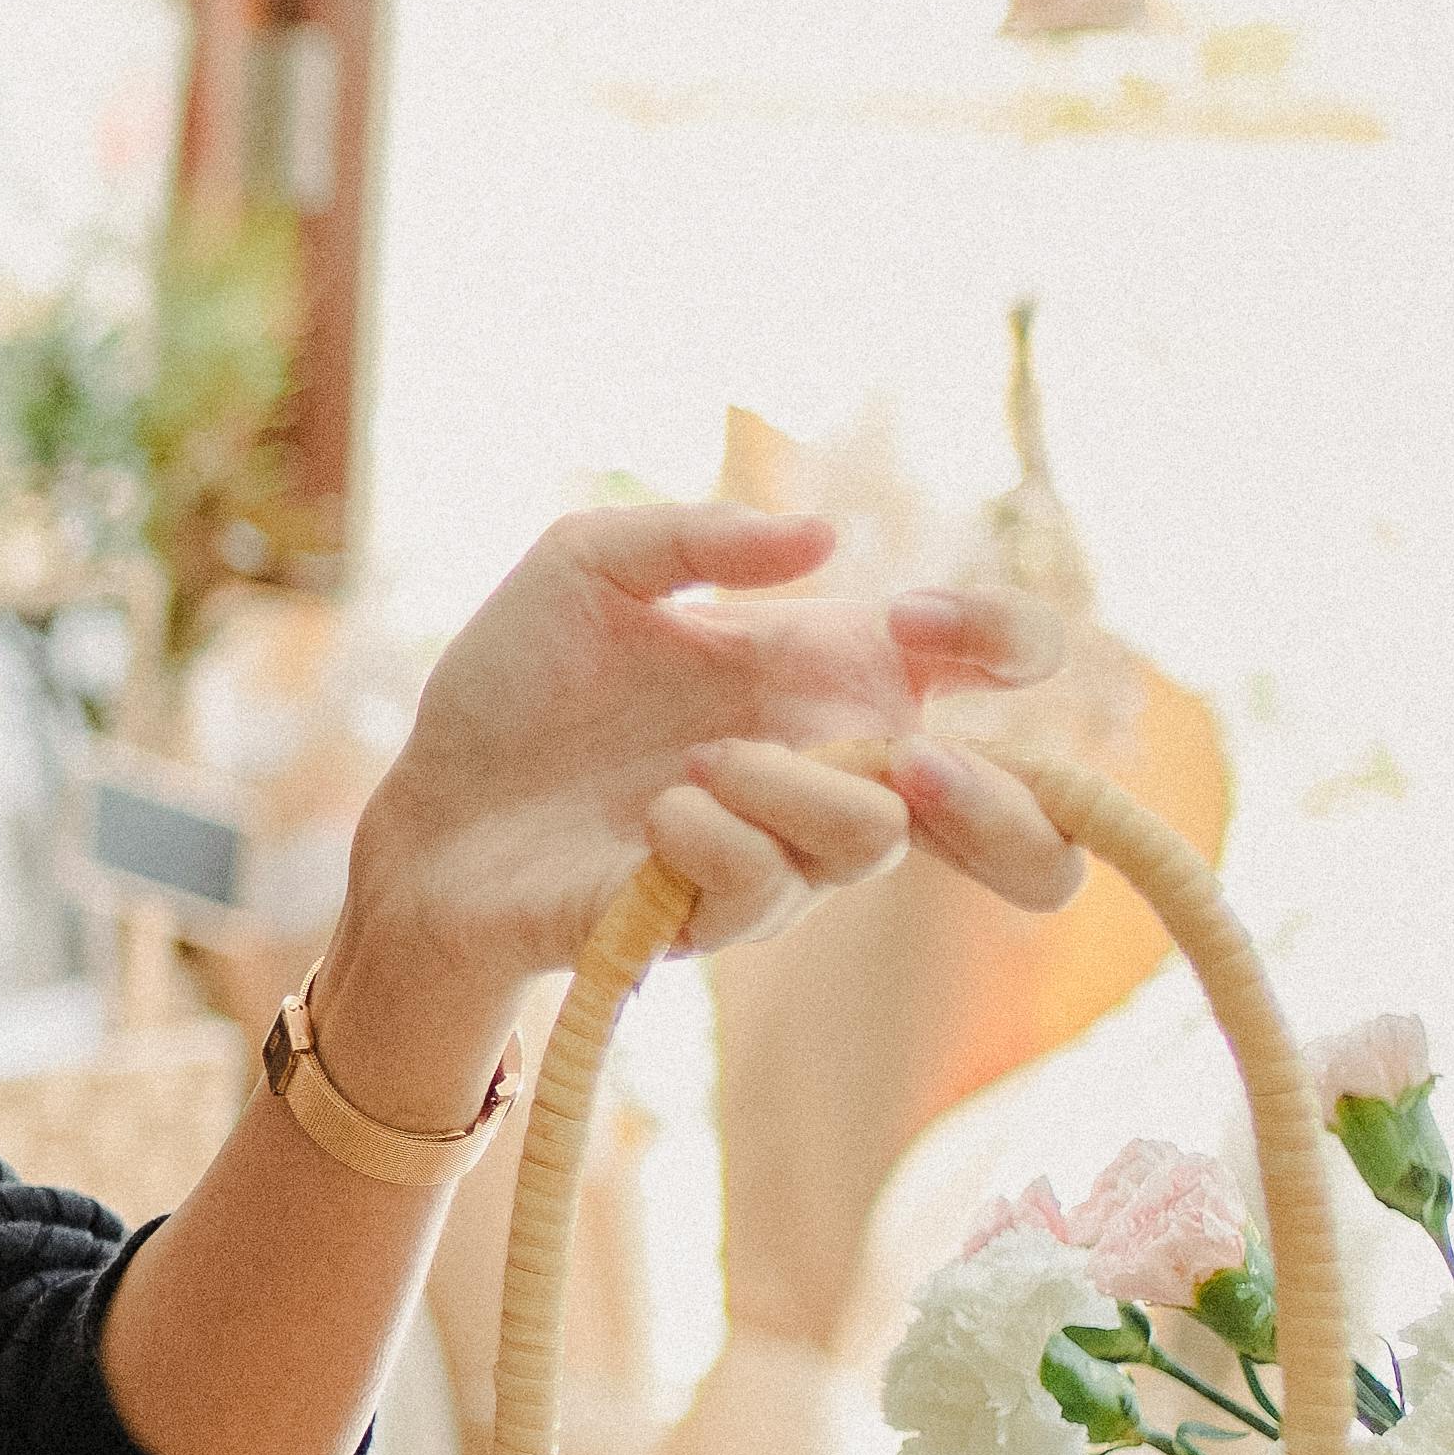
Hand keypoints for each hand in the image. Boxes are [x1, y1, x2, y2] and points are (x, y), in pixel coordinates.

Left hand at [321, 503, 1089, 1114]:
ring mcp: (785, 852)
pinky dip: (714, 837)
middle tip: (916, 757)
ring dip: (794, 788)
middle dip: (1010, 802)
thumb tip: (824, 537)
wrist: (428, 808)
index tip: (920, 615)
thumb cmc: (516, 687)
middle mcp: (832, 766)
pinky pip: (769, 886)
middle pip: (1024, 825)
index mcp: (827, 671)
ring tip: (696, 761)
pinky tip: (652, 816)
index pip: (984, 660)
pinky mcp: (719, 917)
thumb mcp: (585, 565)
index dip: (1006, 636)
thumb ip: (698, 538)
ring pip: (876, 840)